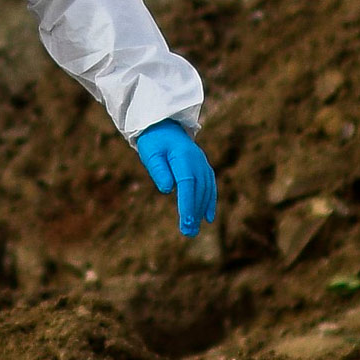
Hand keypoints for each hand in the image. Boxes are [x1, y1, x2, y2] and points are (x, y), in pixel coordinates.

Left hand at [136, 121, 217, 238]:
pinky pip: (209, 187)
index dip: (188, 202)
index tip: (186, 220)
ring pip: (206, 191)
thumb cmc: (154, 142)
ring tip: (193, 229)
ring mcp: (203, 165)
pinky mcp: (203, 169)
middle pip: (198, 190)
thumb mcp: (151, 154)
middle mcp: (198, 161)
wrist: (164, 126)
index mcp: (184, 157)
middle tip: (188, 232)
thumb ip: (159, 170)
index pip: (187, 184)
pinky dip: (209, 202)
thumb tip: (168, 189)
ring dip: (200, 211)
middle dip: (194, 212)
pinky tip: (207, 218)